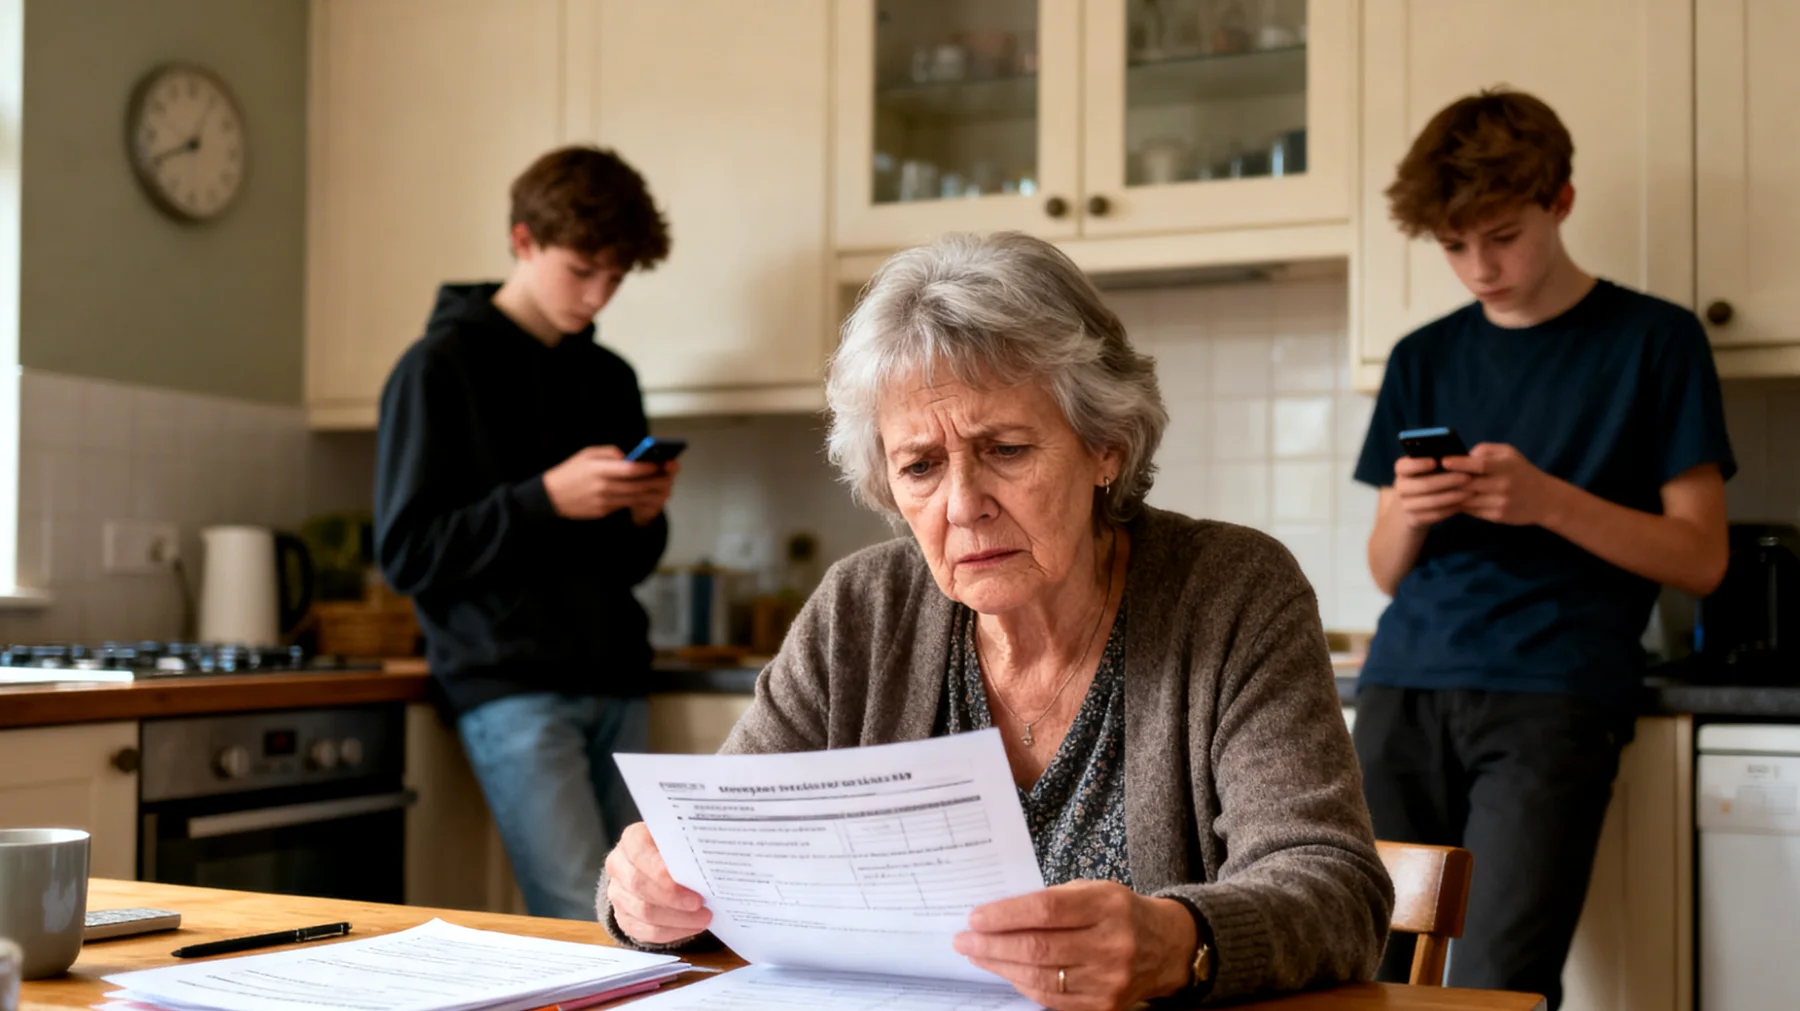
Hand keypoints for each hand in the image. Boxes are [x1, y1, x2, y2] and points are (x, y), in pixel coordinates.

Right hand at [542, 446, 676, 520]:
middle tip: (669, 477)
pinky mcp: (603, 512)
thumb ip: (610, 453)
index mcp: (598, 469)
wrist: (552, 497)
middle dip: (656, 481)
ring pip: (634, 498)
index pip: (630, 469)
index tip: (659, 464)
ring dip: (652, 493)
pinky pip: (625, 505)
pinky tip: (648, 496)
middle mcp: (602, 487)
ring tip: (664, 488)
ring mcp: (603, 501)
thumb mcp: (587, 454)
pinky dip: (638, 500)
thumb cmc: (571, 472)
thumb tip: (632, 455)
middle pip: (637, 486)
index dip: (647, 468)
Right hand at [603, 822, 711, 944]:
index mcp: (632, 839)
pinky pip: (645, 931)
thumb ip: (688, 846)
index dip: (662, 872)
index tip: (689, 884)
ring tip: (704, 917)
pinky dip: (672, 932)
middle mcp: (619, 865)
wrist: (656, 865)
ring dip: (677, 919)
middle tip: (701, 904)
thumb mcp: (680, 838)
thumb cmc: (674, 849)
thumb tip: (711, 859)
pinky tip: (692, 927)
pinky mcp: (623, 916)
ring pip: (643, 912)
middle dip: (673, 899)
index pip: (640, 853)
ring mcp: (618, 893)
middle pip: (640, 886)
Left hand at [953, 881, 1197, 1009]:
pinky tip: (1007, 972)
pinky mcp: (1105, 1006)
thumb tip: (998, 915)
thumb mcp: (1093, 891)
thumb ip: (1051, 900)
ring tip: (977, 955)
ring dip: (1001, 967)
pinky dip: (1023, 985)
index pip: (1047, 910)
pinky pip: (1053, 999)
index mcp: (1107, 906)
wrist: (1166, 947)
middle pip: (1039, 948)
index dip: (1006, 915)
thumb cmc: (1119, 912)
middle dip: (993, 945)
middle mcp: (1111, 945)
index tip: (975, 917)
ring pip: (1041, 978)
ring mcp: (1109, 981)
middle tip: (964, 940)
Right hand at [1391, 455, 1471, 528]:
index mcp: (1402, 470)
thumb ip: (1444, 460)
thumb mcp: (1428, 469)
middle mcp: (1400, 487)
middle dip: (1447, 481)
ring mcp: (1405, 505)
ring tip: (1470, 492)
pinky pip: (1434, 515)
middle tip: (1468, 477)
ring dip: (1452, 496)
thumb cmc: (1427, 480)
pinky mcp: (1414, 519)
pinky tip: (1463, 504)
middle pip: (1423, 484)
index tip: (1435, 462)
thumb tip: (1472, 452)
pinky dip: (1450, 509)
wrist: (1411, 508)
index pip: (1404, 466)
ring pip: (1431, 501)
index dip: (1419, 464)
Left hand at [1443, 443, 1566, 526]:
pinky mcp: (1496, 516)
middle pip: (1468, 484)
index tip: (1443, 460)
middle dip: (1448, 481)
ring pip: (1466, 500)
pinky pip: (1471, 511)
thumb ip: (1486, 450)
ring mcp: (1500, 503)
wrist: (1545, 500)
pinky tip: (1447, 499)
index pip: (1479, 465)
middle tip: (1430, 475)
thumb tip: (1463, 455)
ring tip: (1434, 488)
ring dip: (1449, 495)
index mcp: (1506, 467)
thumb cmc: (1522, 472)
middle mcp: (1503, 485)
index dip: (1459, 463)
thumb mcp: (1510, 453)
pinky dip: (1458, 505)